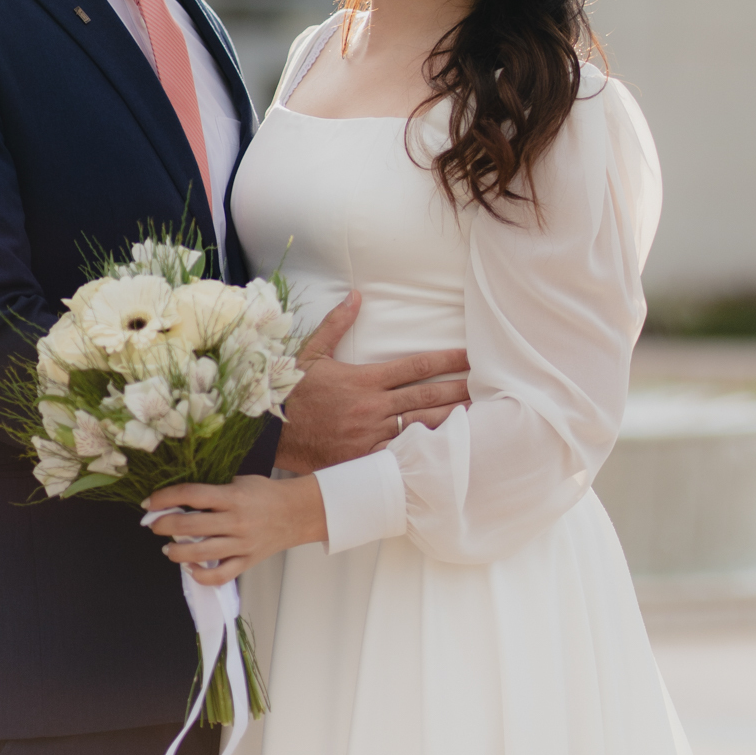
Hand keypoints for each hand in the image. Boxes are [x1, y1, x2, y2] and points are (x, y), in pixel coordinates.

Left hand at [145, 473, 326, 586]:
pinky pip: (220, 575)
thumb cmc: (265, 494)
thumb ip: (213, 490)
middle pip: (191, 526)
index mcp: (233, 496)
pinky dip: (201, 575)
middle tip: (153, 525)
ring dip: (176, 552)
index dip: (166, 498)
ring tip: (167, 549)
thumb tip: (178, 498)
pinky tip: (191, 567)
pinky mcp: (247, 561)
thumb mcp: (239, 481)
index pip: (192, 495)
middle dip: (164, 526)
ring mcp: (242, 544)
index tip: (149, 502)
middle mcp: (236, 521)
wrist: (297, 513)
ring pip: (201, 554)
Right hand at [275, 291, 469, 473]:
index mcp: (365, 379)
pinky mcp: (365, 459)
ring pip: (421, 425)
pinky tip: (448, 450)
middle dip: (460, 390)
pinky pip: (402, 455)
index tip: (471, 357)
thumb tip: (356, 295)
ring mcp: (371, 435)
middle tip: (487, 386)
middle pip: (428, 396)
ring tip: (480, 416)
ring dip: (453, 420)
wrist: (269, 432)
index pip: (417, 366)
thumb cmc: (292, 392)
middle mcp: (373, 407)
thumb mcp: (312, 354)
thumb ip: (337, 325)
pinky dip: (426, 452)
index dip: (448, 360)